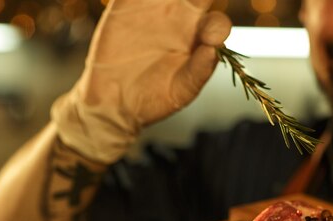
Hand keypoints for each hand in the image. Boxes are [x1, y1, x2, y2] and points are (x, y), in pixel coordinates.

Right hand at [51, 0, 231, 162]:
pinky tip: (137, 0)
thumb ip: (199, 70)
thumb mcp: (180, 90)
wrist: (115, 100)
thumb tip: (213, 48)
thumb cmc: (154, 98)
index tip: (206, 34)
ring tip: (160, 0)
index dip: (217, 25)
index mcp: (201, 37)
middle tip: (189, 4)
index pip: (217, 22)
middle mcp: (183, 16)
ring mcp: (156, 5)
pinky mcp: (128, 2)